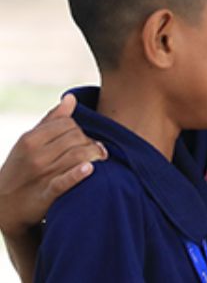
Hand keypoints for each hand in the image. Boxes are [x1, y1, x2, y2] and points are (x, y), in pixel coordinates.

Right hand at [0, 94, 105, 236]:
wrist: (3, 205)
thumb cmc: (21, 167)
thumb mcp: (29, 142)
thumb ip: (51, 120)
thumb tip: (71, 98)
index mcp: (30, 139)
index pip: (68, 123)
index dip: (80, 128)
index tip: (83, 138)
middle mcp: (35, 155)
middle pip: (76, 138)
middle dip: (89, 141)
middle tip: (95, 149)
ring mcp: (40, 174)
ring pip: (77, 155)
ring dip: (94, 155)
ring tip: (99, 158)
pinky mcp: (46, 194)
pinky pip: (64, 182)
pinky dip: (78, 174)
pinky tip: (89, 168)